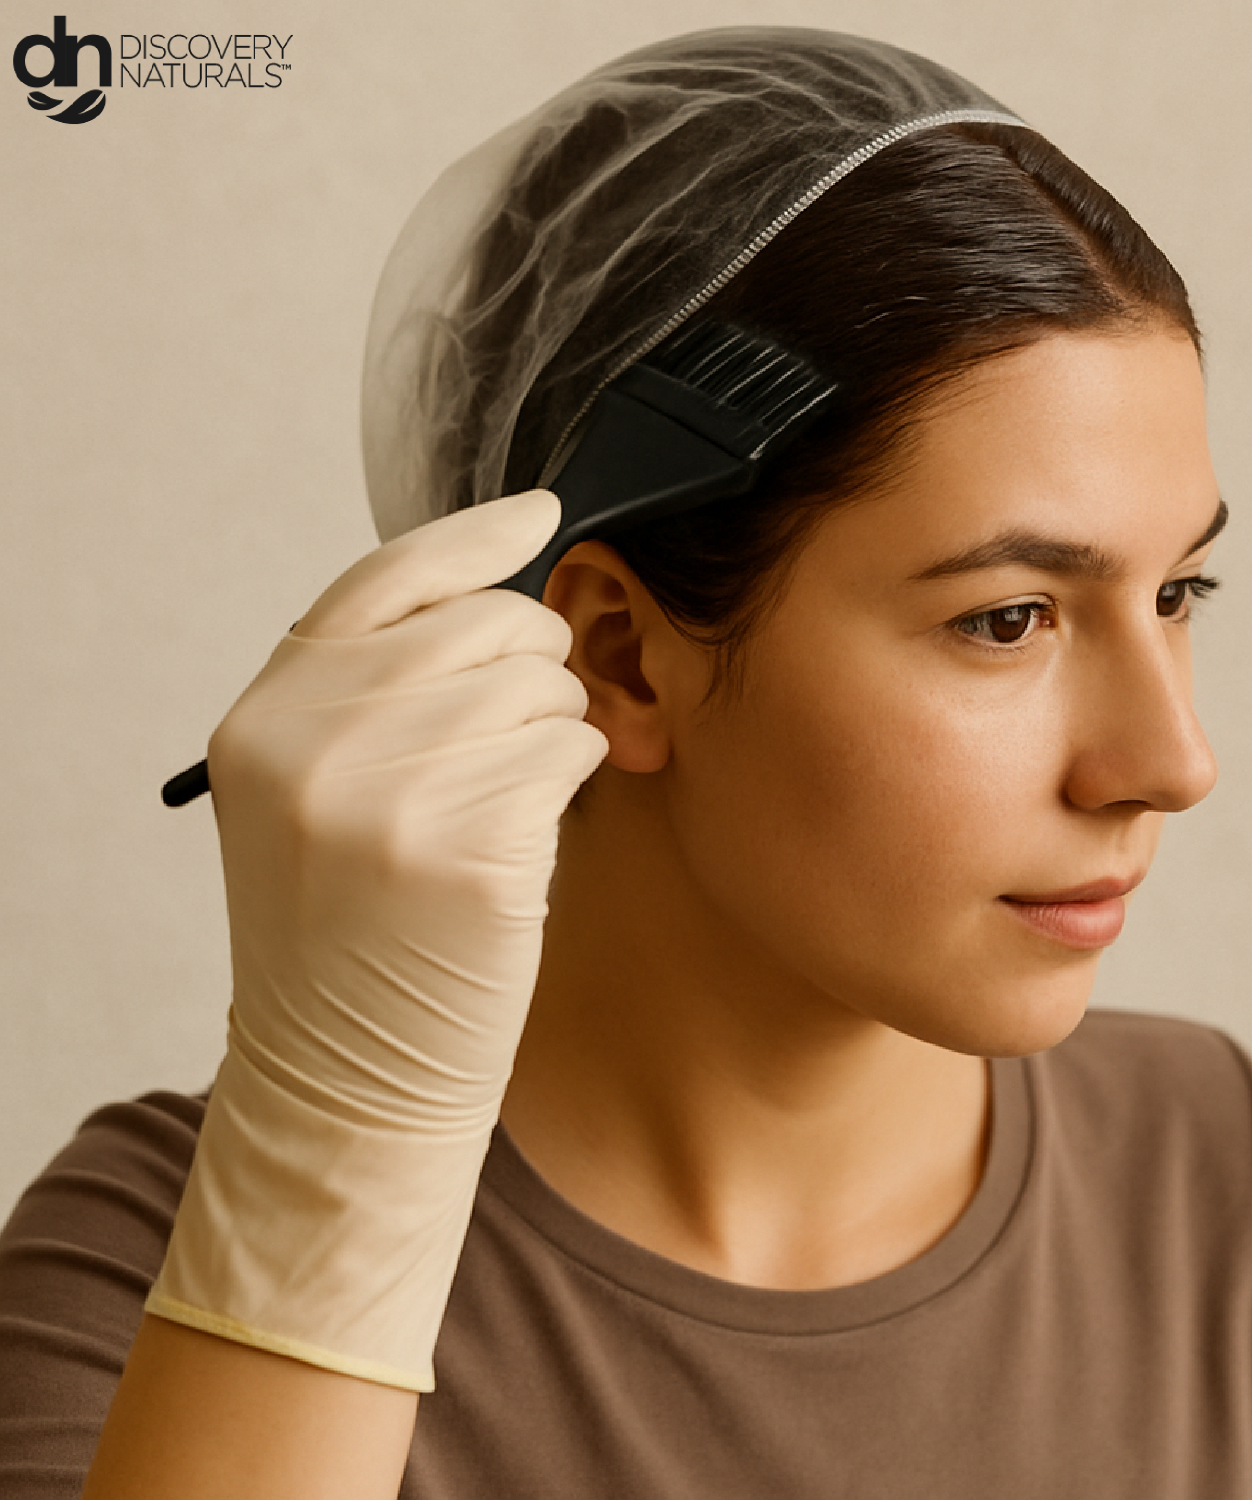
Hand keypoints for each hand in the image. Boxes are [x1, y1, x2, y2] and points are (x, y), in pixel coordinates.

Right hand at [145, 490, 607, 1390]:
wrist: (344, 1077)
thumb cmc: (351, 935)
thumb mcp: (318, 796)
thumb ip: (378, 694)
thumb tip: (500, 591)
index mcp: (267, 716)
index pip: (385, 577)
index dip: (476, 539)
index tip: (542, 515)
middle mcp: (312, 739)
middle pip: (487, 621)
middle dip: (535, 662)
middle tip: (528, 728)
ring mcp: (384, 791)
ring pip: (539, 682)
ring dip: (555, 727)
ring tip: (513, 795)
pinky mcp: (464, 845)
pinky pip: (567, 746)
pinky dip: (575, 772)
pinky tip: (535, 825)